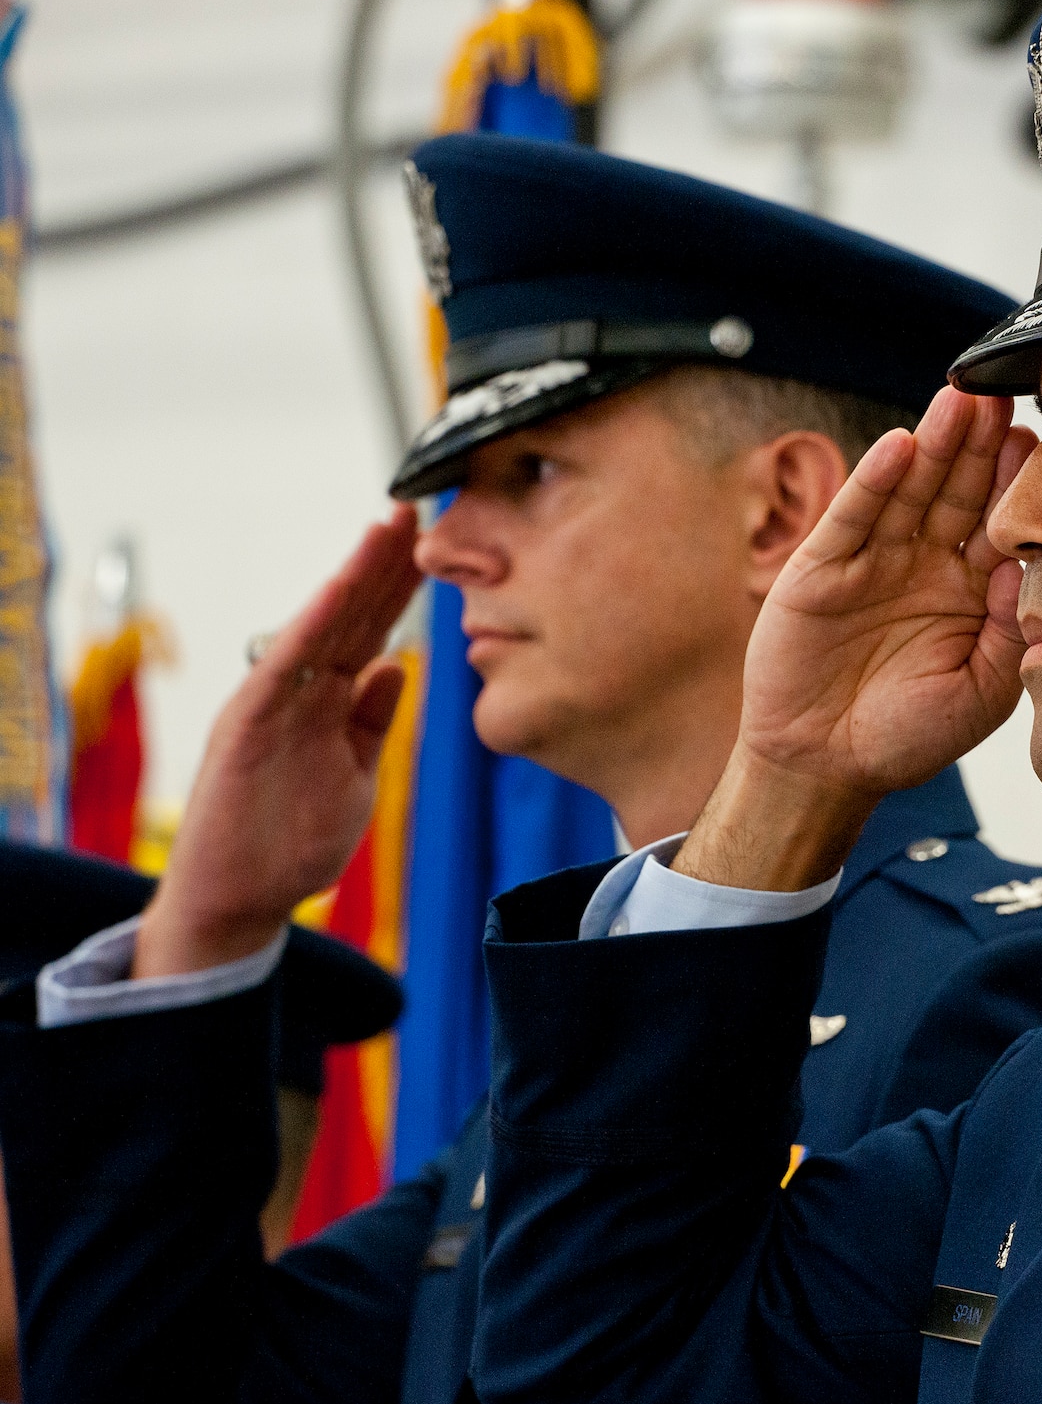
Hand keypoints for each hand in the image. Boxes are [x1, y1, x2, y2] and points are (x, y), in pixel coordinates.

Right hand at [133, 507, 423, 977]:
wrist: (238, 899)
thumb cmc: (292, 839)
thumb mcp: (355, 774)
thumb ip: (372, 720)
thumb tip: (400, 666)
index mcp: (329, 698)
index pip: (374, 629)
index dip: (406, 586)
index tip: (443, 542)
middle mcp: (300, 689)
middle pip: (352, 613)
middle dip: (387, 561)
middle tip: (422, 504)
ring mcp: (271, 703)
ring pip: (320, 626)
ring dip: (353, 575)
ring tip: (387, 526)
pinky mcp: (244, 726)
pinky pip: (282, 670)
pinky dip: (309, 628)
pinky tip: (336, 593)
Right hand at [675, 389, 1034, 890]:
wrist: (826, 767)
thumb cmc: (908, 735)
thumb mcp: (982, 689)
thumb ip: (1012, 629)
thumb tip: (1039, 566)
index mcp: (971, 591)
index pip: (999, 523)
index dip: (1017, 483)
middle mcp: (925, 563)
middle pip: (957, 490)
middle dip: (979, 443)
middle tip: (1004, 393)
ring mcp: (874, 560)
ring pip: (909, 490)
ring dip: (933, 444)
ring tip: (958, 400)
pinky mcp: (824, 566)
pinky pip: (854, 517)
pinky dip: (875, 481)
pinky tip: (900, 446)